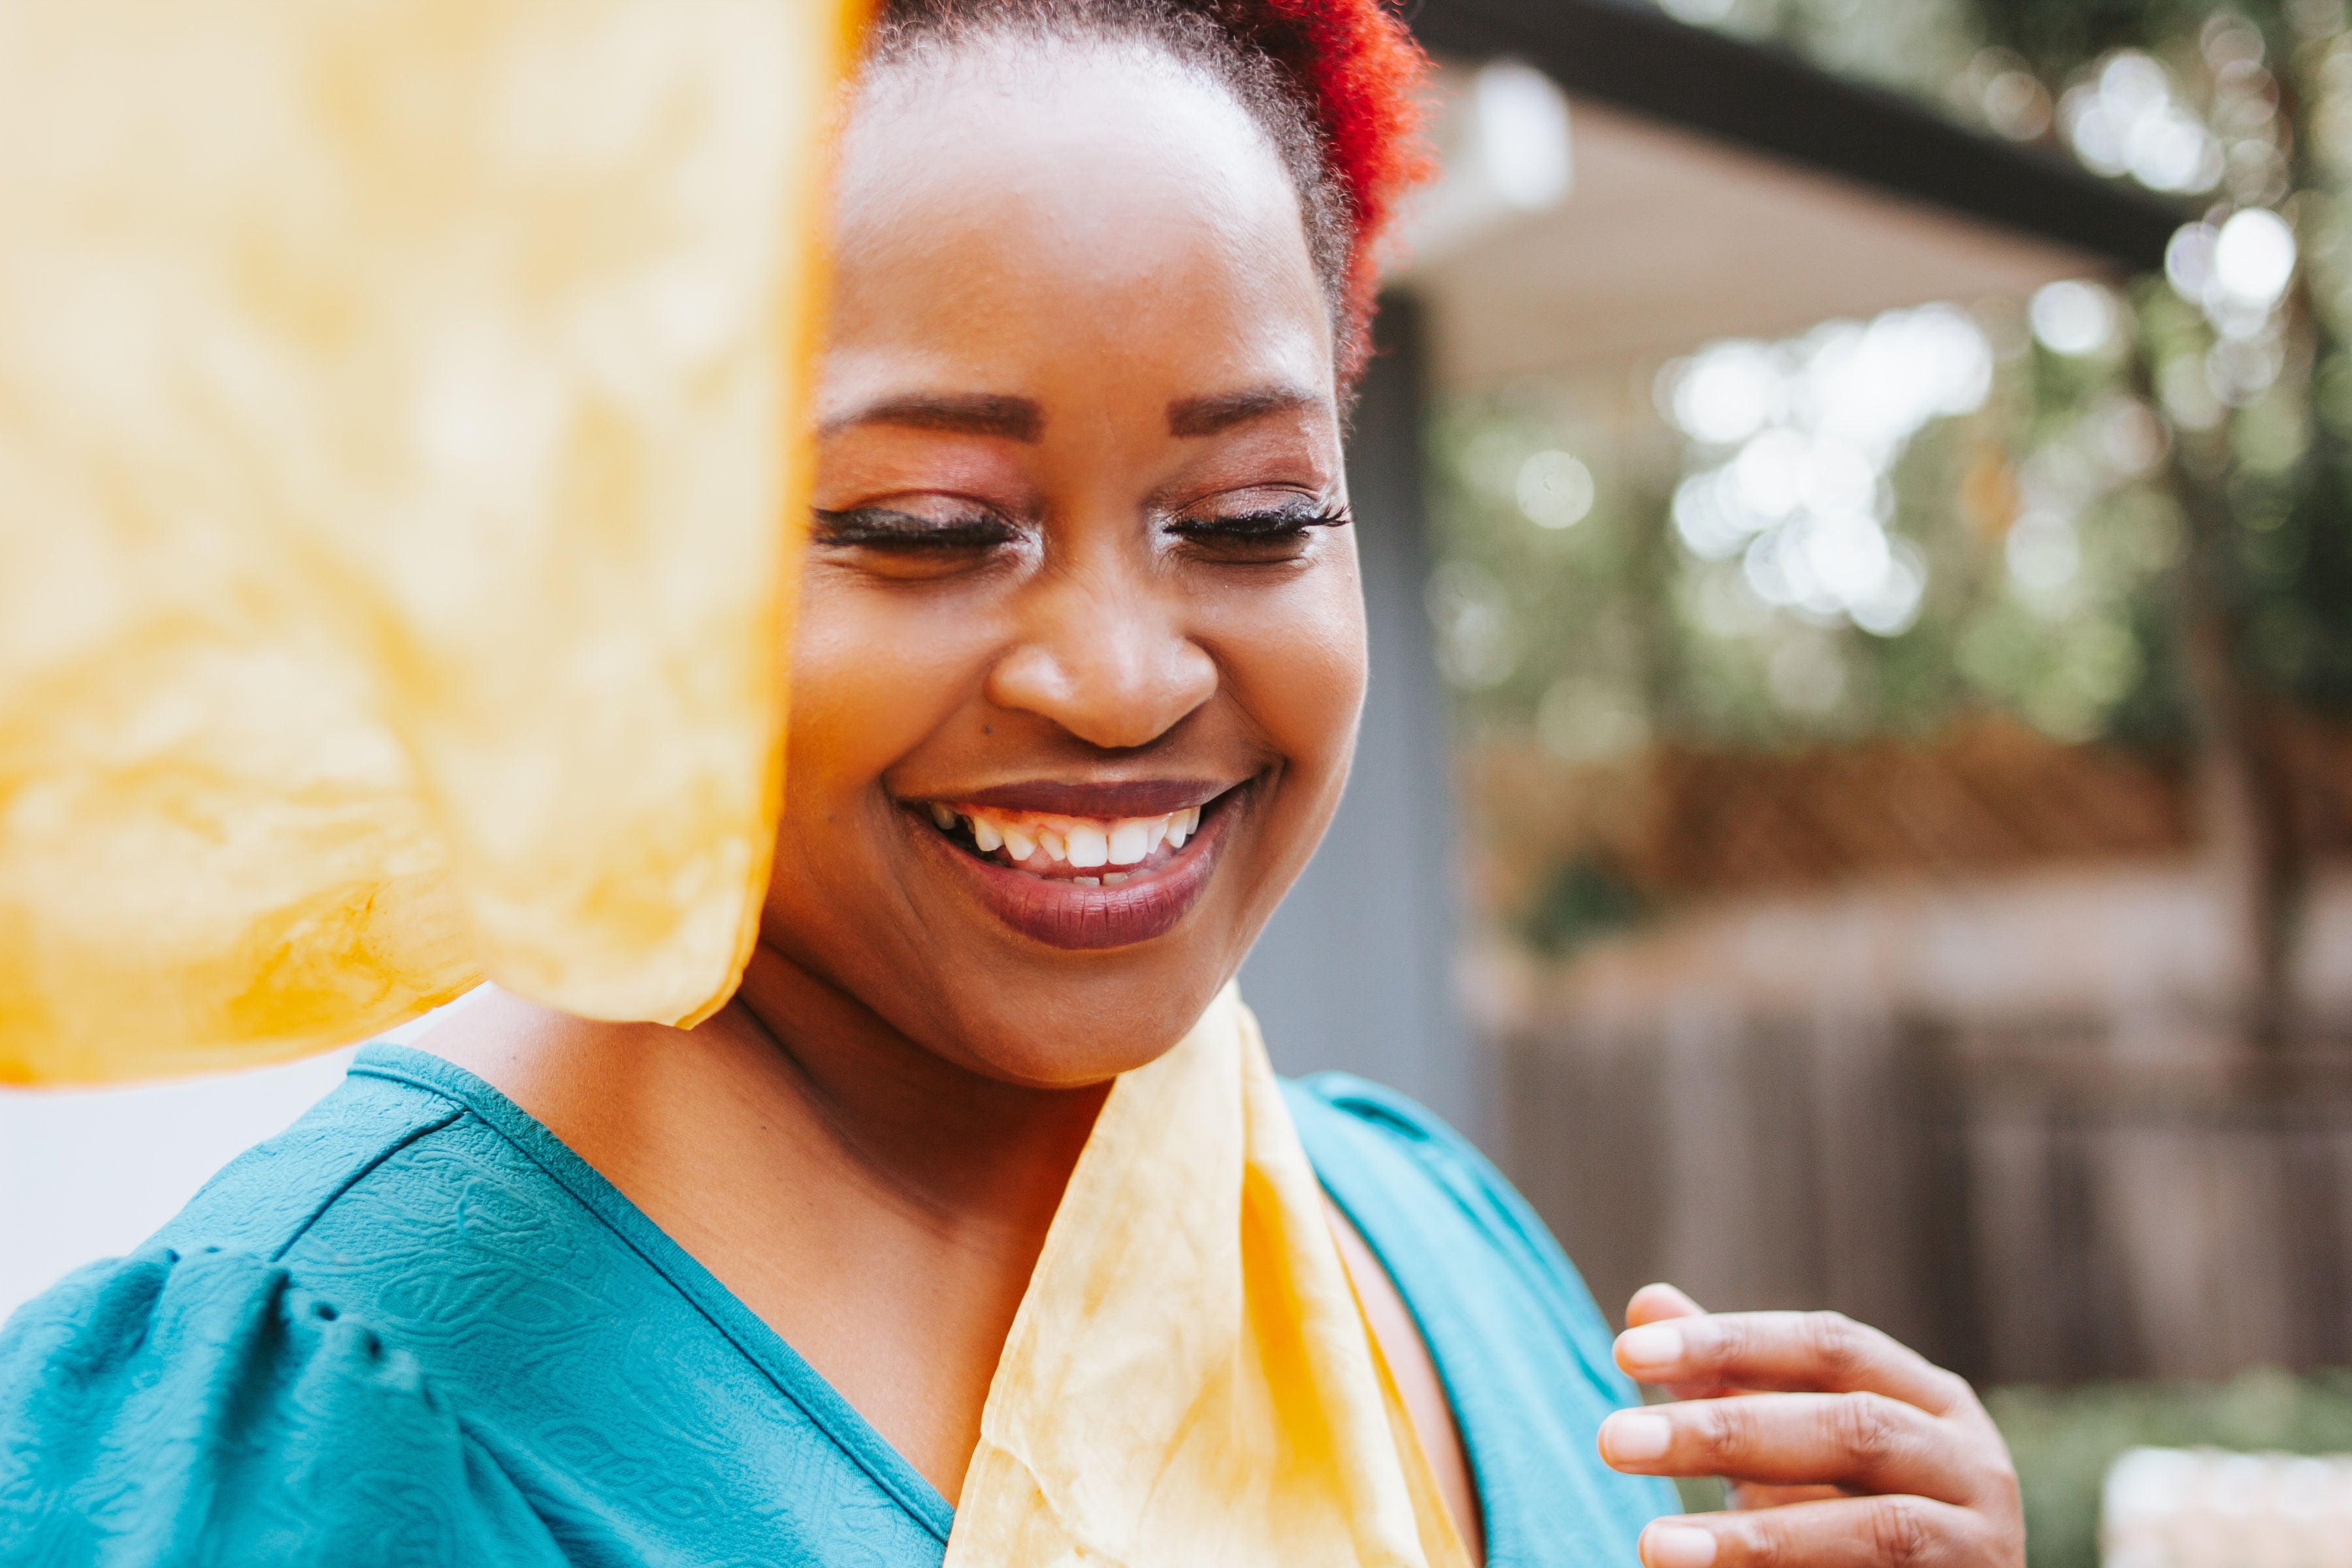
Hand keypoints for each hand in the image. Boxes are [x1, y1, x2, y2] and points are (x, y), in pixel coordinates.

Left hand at [1597, 1284, 2022, 1567]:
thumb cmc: (1856, 1512)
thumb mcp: (1793, 1442)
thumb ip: (1729, 1380)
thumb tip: (1647, 1304)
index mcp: (1926, 1398)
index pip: (1827, 1346)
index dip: (1730, 1344)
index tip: (1624, 1352)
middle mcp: (1968, 1462)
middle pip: (1850, 1430)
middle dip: (1725, 1434)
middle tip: (1612, 1442)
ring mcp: (1980, 1544)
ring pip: (1877, 1532)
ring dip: (1760, 1540)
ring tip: (1653, 1547)